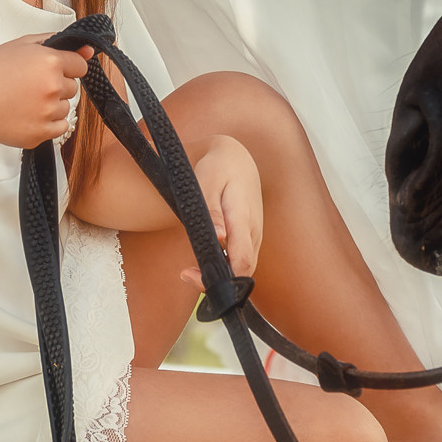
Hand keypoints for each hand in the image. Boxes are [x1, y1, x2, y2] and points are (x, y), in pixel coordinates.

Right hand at [0, 35, 88, 148]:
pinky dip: (48, 123)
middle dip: (57, 86)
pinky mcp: (42, 133)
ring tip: (24, 102)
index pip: (80, 65)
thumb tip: (88, 50)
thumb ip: (56, 42)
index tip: (49, 70)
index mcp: (49, 61)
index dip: (65, 66)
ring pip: (66, 108)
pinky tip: (27, 115)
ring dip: (52, 105)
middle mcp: (53, 86)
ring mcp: (48, 111)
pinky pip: (61, 127)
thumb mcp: (20, 46)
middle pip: (73, 87)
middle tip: (29, 86)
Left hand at [180, 135, 262, 286]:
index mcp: (244, 219)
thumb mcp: (208, 183)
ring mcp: (255, 235)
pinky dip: (226, 268)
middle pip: (244, 271)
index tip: (194, 275)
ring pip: (243, 268)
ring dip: (221, 277)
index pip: (242, 260)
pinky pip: (242, 260)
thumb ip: (212, 211)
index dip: (223, 278)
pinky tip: (204, 263)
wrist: (237, 158)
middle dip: (218, 283)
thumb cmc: (218, 169)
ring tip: (190, 272)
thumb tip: (219, 239)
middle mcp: (254, 231)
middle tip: (187, 275)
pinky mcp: (251, 237)